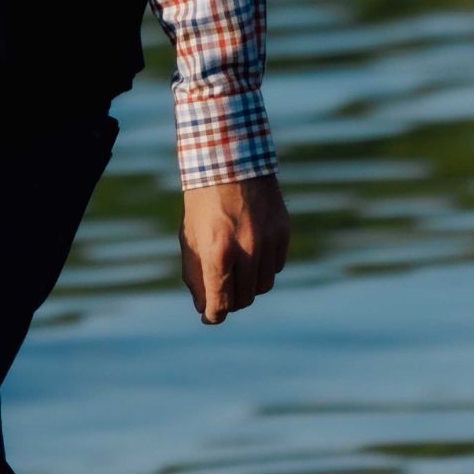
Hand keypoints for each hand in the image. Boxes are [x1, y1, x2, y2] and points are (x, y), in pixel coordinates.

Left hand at [179, 173, 289, 324]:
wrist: (229, 158)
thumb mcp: (189, 235)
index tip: (210, 315)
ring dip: (249, 285)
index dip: (213, 314)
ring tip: (236, 268)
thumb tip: (206, 309)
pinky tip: (252, 252)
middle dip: (231, 300)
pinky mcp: (283, 231)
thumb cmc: (203, 199)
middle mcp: (247, 249)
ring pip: (263, 285)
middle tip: (222, 291)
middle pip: (244, 299)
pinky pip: (277, 266)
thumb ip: (196, 274)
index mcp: (218, 251)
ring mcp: (268, 241)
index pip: (220, 304)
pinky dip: (264, 266)